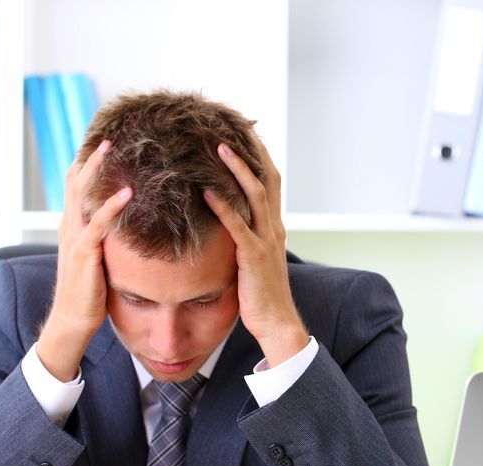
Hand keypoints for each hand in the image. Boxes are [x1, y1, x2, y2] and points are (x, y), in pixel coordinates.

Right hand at [37, 139, 131, 380]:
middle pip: (76, 180)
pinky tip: (129, 192)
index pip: (77, 185)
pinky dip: (113, 206)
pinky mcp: (85, 254)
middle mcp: (70, 226)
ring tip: (112, 147)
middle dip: (91, 155)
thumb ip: (107, 237)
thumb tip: (128, 222)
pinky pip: (99, 224)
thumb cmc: (90, 292)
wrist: (73, 321)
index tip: (105, 140)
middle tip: (107, 131)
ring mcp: (75, 238)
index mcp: (73, 225)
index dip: (87, 162)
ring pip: (83, 194)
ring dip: (98, 168)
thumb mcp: (99, 257)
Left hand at [203, 142, 307, 366]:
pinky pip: (237, 226)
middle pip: (267, 179)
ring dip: (236, 169)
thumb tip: (228, 225)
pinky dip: (222, 206)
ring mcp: (266, 240)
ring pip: (254, 194)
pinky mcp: (253, 256)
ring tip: (218, 148)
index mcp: (275, 227)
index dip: (260, 157)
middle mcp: (274, 228)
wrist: (276, 322)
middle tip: (233, 127)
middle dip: (251, 151)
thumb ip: (247, 239)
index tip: (245, 135)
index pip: (271, 182)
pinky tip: (206, 192)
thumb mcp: (255, 260)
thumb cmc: (261, 295)